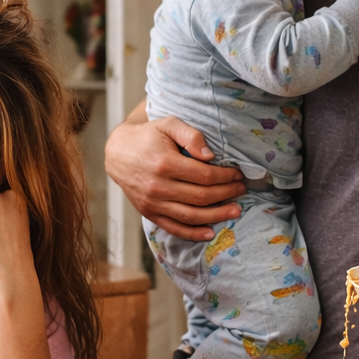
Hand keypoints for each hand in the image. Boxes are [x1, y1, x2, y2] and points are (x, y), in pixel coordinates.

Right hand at [104, 114, 244, 241]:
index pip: (205, 176)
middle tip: (241, 191)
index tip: (238, 175)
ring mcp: (152, 203)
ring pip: (191, 216)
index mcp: (165, 163)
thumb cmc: (147, 136)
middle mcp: (158, 186)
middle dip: (226, 195)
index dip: (226, 177)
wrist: (117, 153)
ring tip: (235, 211)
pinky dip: (193, 233)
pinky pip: (173, 228)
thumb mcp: (168, 124)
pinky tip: (210, 232)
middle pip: (201, 197)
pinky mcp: (148, 213)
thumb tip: (210, 156)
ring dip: (217, 216)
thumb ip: (191, 135)